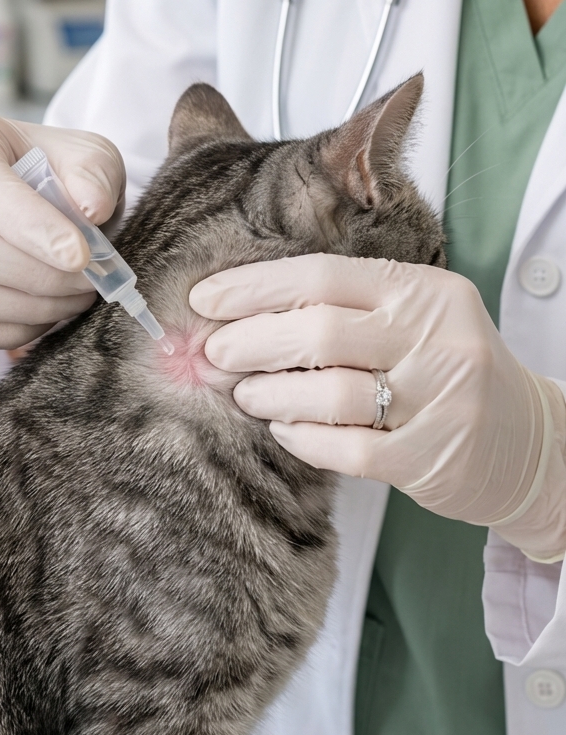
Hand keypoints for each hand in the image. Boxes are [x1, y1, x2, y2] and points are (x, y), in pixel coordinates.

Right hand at [0, 111, 125, 350]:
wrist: (29, 188)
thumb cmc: (55, 168)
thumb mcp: (86, 152)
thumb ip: (94, 173)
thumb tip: (91, 210)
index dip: (33, 228)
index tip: (83, 256)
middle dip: (40, 276)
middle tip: (89, 281)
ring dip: (33, 308)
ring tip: (74, 297)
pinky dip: (10, 331)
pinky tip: (45, 314)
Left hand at [190, 254, 565, 559]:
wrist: (529, 441)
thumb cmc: (449, 371)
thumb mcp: (415, 318)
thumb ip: (345, 307)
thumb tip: (242, 311)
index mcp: (424, 291)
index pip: (323, 276)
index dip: (254, 287)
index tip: (205, 300)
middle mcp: (436, 338)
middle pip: (320, 331)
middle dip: (252, 341)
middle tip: (215, 353)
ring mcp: (438, 401)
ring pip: (331, 393)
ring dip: (272, 393)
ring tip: (244, 394)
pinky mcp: (432, 458)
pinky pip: (348, 450)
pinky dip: (304, 439)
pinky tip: (284, 430)